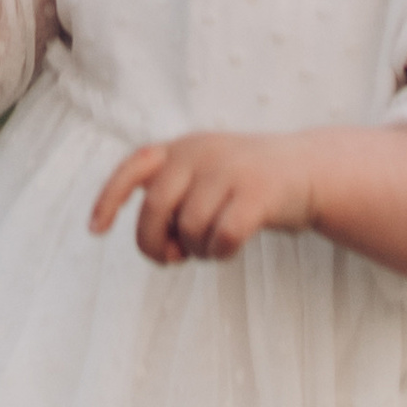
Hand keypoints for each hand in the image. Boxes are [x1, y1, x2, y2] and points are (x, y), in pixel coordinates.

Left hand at [90, 130, 320, 266]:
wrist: (310, 170)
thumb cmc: (247, 185)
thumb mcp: (206, 177)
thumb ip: (175, 199)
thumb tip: (157, 245)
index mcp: (183, 148)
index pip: (133, 167)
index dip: (109, 198)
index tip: (96, 230)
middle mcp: (201, 152)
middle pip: (155, 207)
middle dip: (154, 242)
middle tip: (171, 258)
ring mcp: (230, 169)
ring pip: (190, 227)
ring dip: (197, 250)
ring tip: (211, 245)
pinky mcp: (258, 192)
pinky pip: (223, 237)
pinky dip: (221, 252)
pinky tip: (230, 248)